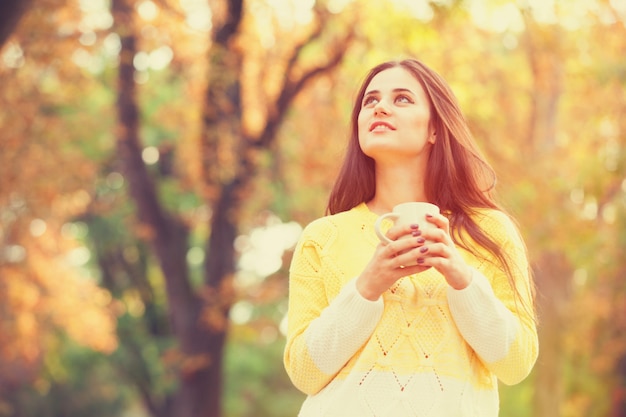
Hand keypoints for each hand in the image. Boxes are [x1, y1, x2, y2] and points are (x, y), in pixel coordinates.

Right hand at [356, 214, 472, 300]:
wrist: (368, 283)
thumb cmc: (379, 264)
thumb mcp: (382, 251)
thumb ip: (393, 242)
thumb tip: (412, 230)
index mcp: (381, 245)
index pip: (390, 234)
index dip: (403, 228)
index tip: (416, 225)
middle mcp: (382, 255)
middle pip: (394, 246)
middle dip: (409, 241)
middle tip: (422, 236)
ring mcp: (386, 266)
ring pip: (400, 259)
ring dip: (414, 254)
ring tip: (426, 249)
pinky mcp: (391, 277)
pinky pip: (406, 272)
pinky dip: (417, 268)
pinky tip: (428, 265)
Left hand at [416, 213, 472, 289]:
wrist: (460, 276)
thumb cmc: (444, 260)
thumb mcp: (438, 249)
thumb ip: (428, 241)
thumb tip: (407, 233)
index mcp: (446, 238)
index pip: (444, 223)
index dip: (436, 217)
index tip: (425, 214)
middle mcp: (449, 245)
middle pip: (441, 233)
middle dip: (427, 232)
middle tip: (414, 233)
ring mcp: (450, 255)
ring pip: (440, 247)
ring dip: (427, 247)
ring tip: (415, 249)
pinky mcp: (450, 267)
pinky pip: (440, 262)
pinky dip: (428, 261)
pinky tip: (419, 261)